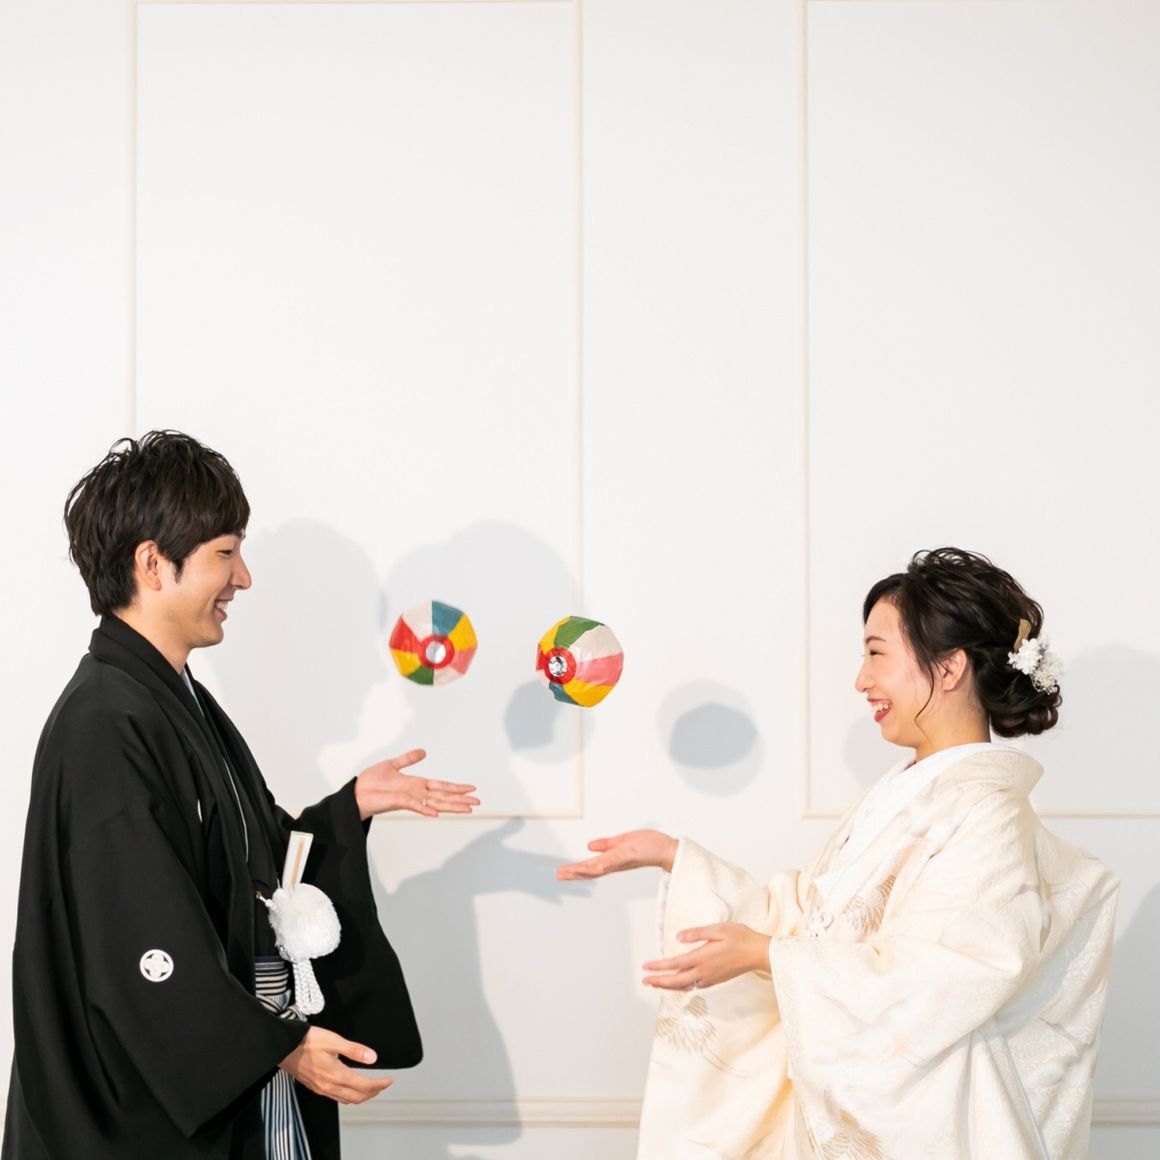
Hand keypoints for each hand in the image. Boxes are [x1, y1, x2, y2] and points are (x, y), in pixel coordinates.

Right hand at [280, 1027, 393, 1104]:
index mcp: (336, 1075)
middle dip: (373, 1092)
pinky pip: (336, 1097)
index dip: (379, 1085)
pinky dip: (349, 1096)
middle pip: (357, 1097)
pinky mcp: (315, 1087)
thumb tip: (373, 1058)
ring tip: (371, 1087)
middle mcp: (329, 1086)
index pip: (364, 1086)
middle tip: (383, 1084)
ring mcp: (321, 1089)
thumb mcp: (334, 1040)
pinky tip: (351, 1087)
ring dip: (361, 1096)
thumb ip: (354, 1050)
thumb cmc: (308, 1041)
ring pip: (347, 1099)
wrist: (284, 1047)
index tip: (389, 1080)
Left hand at [354, 748, 479, 820]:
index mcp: (415, 784)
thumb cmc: (371, 782)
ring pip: (435, 803)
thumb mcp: (392, 765)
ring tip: (467, 809)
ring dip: (451, 806)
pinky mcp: (399, 802)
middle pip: (443, 796)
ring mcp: (409, 799)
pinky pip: (416, 805)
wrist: (355, 793)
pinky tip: (438, 813)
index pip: (441, 786)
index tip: (471, 788)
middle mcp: (416, 793)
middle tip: (478, 802)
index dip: (456, 787)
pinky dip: (426, 809)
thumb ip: (408, 759)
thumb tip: (423, 752)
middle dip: (460, 799)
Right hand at [556, 830, 677, 879]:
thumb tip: (589, 846)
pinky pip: (612, 861)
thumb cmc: (649, 845)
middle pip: (591, 870)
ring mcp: (620, 860)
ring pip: (598, 867)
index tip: (561, 872)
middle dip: (574, 873)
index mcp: (612, 860)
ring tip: (568, 872)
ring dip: (582, 870)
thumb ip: (607, 845)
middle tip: (558, 875)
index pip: (590, 866)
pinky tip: (592, 867)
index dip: (576, 869)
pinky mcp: (628, 855)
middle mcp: (614, 863)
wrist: (667, 848)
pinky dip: (601, 864)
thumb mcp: (623, 842)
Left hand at [642, 922, 770, 989]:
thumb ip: (697, 933)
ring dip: (669, 985)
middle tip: (644, 981)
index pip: (675, 964)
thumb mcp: (718, 929)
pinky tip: (679, 983)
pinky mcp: (716, 980)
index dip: (658, 967)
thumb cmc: (740, 938)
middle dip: (658, 981)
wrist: (759, 953)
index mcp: (702, 958)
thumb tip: (679, 938)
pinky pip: (694, 986)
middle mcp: (704, 971)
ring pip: (684, 986)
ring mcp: (710, 978)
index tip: (645, 967)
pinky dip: (682, 986)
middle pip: (676, 980)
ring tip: (656, 983)